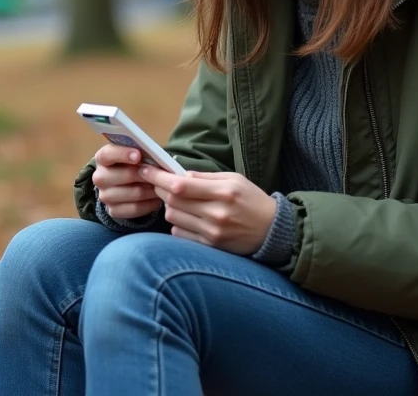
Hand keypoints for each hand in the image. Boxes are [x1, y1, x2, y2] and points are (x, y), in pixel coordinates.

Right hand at [92, 144, 163, 219]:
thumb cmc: (133, 164)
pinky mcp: (113, 211)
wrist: (126, 185)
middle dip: (145, 174)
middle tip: (160, 174)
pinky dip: (149, 203)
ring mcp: (105, 196)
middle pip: (124, 175)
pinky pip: (135, 208)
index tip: (138, 155)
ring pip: (134, 193)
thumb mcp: (134, 154)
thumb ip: (140, 152)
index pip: (108, 154)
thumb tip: (153, 155)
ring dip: (151, 190)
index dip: (123, 154)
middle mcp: (100, 177)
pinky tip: (157, 198)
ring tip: (161, 186)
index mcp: (102, 158)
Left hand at [138, 167, 276, 255]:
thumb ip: (205, 177)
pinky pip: (180, 234)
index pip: (180, 186)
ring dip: (169, 206)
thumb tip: (178, 175)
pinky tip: (187, 217)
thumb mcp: (234, 179)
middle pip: (173, 201)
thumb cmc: (251, 200)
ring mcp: (212, 233)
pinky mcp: (210, 246)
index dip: (159, 178)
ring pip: (173, 217)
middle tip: (158, 183)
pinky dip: (177, 223)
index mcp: (223, 192)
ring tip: (177, 200)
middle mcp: (216, 214)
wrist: (272, 230)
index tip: (146, 170)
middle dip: (160, 190)